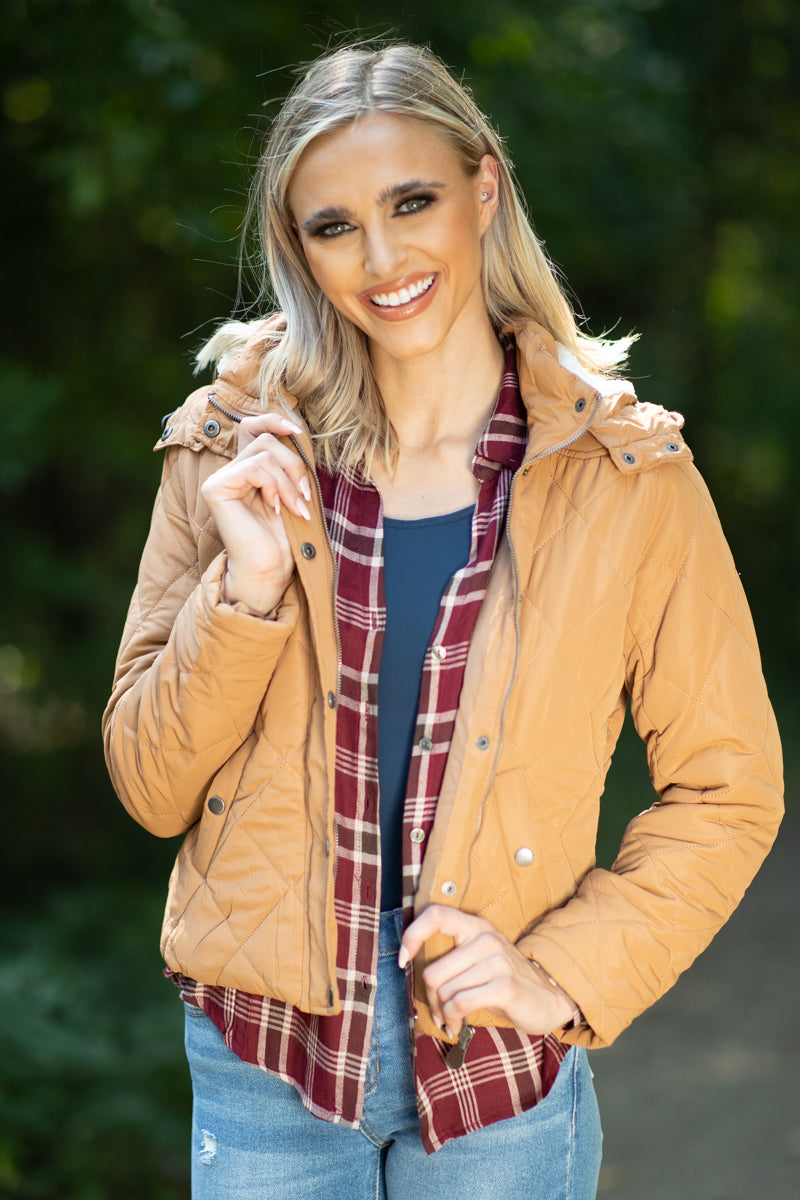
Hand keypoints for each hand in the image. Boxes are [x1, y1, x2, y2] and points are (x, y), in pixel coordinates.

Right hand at [200, 412, 311, 614]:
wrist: (271, 568)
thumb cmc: (284, 536)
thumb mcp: (292, 490)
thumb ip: (288, 462)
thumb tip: (295, 428)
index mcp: (247, 469)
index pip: (252, 427)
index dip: (273, 420)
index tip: (297, 431)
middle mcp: (230, 470)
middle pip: (265, 439)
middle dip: (294, 464)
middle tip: (305, 495)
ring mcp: (220, 479)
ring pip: (264, 454)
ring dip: (288, 482)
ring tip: (296, 508)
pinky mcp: (216, 488)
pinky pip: (254, 468)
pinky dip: (274, 487)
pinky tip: (276, 509)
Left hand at [398, 905, 576, 1037]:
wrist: (548, 998)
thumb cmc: (503, 979)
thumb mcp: (478, 958)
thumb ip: (451, 955)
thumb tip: (407, 965)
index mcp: (476, 925)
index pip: (436, 914)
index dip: (412, 935)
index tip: (402, 959)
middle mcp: (486, 937)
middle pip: (433, 971)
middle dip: (430, 999)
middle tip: (438, 1010)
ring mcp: (497, 960)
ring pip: (445, 991)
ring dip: (443, 1013)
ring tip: (451, 1019)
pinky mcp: (504, 986)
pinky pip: (460, 1004)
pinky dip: (453, 1019)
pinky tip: (457, 1026)